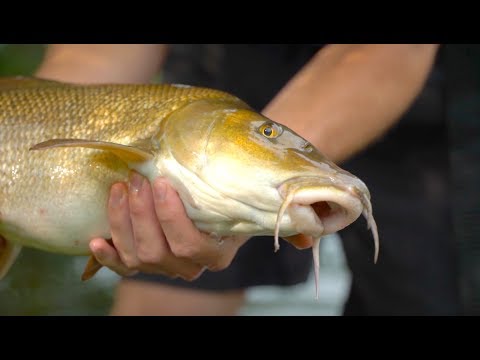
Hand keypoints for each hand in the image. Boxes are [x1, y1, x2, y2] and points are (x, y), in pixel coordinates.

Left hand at [89, 172, 249, 280]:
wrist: (220, 205)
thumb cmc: (224, 194)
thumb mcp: (231, 190)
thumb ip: (227, 183)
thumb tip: (233, 148)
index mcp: (216, 253)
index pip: (187, 243)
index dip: (169, 215)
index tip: (161, 181)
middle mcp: (191, 266)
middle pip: (157, 251)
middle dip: (141, 213)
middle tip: (136, 178)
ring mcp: (167, 269)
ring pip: (138, 258)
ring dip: (122, 223)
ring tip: (119, 188)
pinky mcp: (146, 266)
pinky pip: (124, 269)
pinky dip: (108, 256)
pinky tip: (96, 240)